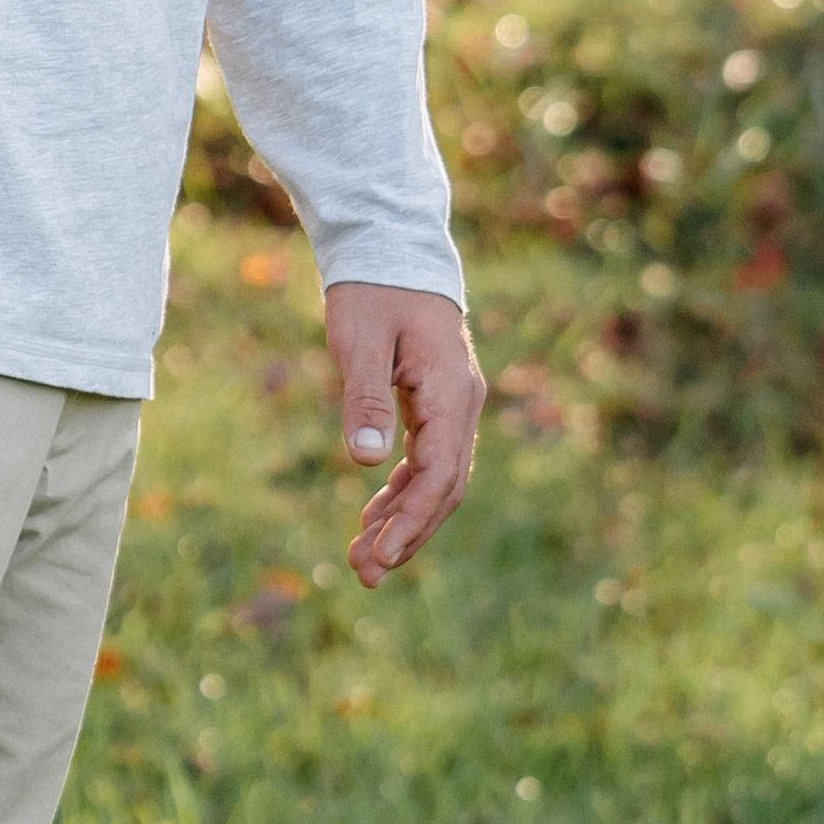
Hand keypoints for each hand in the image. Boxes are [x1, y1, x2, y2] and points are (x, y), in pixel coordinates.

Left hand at [325, 280, 485, 578]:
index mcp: (451, 393)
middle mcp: (463, 404)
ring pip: (437, 480)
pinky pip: (427, 461)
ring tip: (363, 560)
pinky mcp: (437, 404)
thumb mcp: (360, 341)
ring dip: (403, 520)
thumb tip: (366, 461)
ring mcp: (454, 405)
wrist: (392, 248)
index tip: (379, 558)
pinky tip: (372, 518)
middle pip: (444, 489)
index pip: (439, 475)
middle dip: (407, 535)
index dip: (411, 522)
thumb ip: (365, 398)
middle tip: (365, 574)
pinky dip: (401, 492)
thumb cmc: (372, 290)